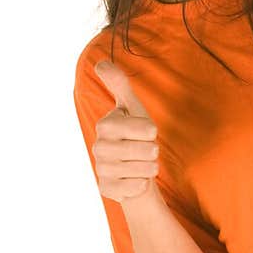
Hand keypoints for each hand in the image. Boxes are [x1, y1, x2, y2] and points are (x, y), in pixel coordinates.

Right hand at [91, 60, 160, 202]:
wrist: (130, 170)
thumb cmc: (135, 135)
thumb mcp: (132, 109)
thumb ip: (119, 85)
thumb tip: (100, 63)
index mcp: (106, 125)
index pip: (147, 130)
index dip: (152, 133)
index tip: (147, 133)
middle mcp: (99, 147)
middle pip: (148, 151)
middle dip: (153, 152)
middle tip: (144, 151)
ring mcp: (101, 169)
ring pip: (144, 171)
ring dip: (149, 169)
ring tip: (141, 164)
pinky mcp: (106, 189)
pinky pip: (136, 188)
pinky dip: (141, 185)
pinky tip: (134, 180)